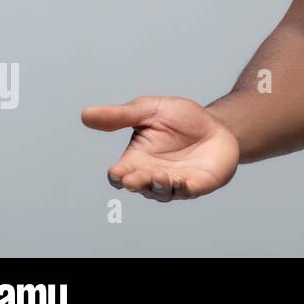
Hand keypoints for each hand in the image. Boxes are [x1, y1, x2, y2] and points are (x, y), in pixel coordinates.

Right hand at [80, 95, 239, 201]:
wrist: (217, 125)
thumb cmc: (181, 119)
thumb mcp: (149, 110)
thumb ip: (120, 115)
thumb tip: (85, 114)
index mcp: (136, 159)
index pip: (119, 174)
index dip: (117, 175)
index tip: (118, 170)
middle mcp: (151, 175)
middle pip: (138, 186)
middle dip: (137, 183)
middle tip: (135, 177)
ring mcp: (174, 183)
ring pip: (160, 192)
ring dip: (158, 186)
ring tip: (160, 176)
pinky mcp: (196, 185)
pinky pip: (186, 192)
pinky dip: (182, 189)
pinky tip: (181, 181)